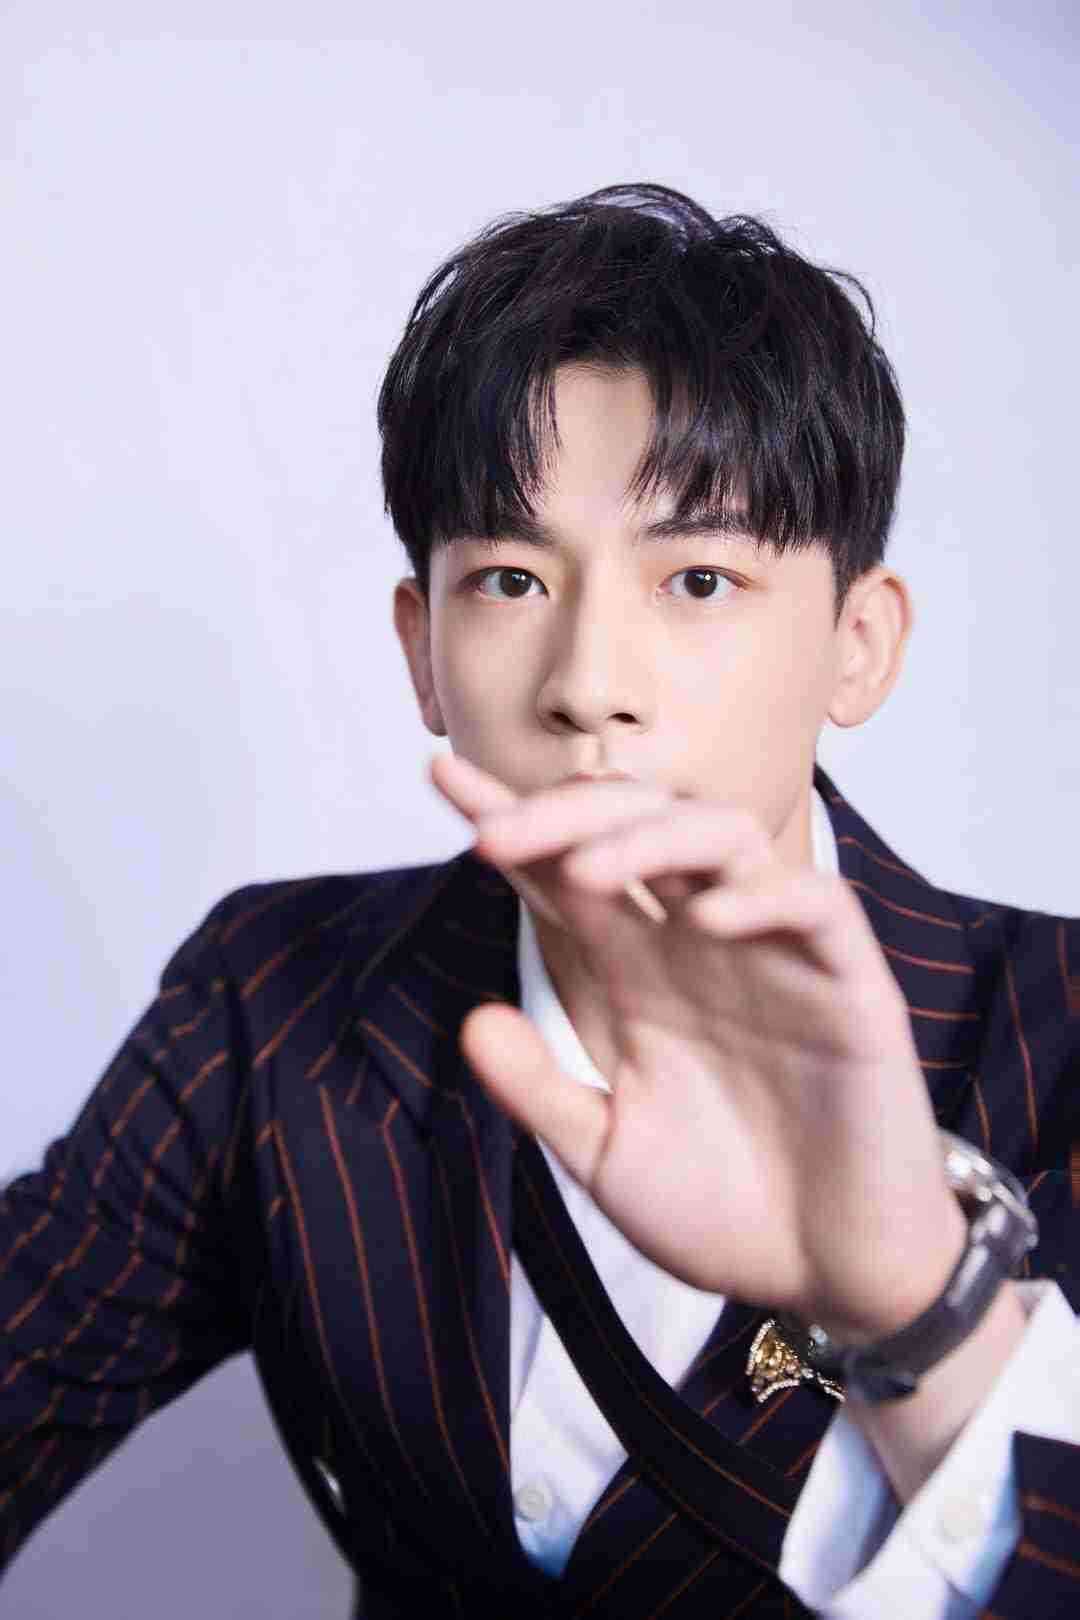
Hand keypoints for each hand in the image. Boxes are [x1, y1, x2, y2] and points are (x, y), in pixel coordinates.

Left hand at [431, 752, 965, 1342]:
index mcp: (642, 972)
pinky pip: (816, 906)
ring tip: (586, 868)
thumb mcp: (608, 1155)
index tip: (442, 777)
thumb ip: (540, 1092)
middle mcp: (703, 944)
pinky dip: (764, 896)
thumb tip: (472, 1021)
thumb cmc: (729, 1211)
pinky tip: (704, 918)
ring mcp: (778, 956)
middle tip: (494, 835)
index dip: (511, 820)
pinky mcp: (852, 987)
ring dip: (650, 838)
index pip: (568, 872)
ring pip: (722, 838)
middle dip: (562, 814)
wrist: (832, 1280)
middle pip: (636, 829)